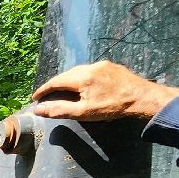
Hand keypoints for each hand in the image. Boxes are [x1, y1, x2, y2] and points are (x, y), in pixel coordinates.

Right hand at [31, 60, 178, 120]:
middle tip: (47, 95)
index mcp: (81, 77)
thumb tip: (38, 109)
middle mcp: (90, 67)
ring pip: (78, 71)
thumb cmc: (112, 107)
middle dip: (55, 84)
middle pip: (66, 74)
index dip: (44, 90)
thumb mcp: (84, 112)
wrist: (143, 98)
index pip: (56, 81)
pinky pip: (90, 70)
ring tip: (63, 90)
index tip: (35, 98)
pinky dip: (81, 78)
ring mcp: (102, 65)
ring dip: (68, 80)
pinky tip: (83, 85)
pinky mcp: (111, 66)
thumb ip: (59, 110)